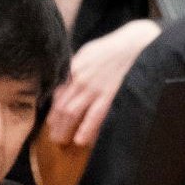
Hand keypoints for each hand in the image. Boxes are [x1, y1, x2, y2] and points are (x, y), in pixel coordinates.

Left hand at [52, 21, 162, 149]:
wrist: (133, 43)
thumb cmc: (112, 48)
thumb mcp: (88, 53)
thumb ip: (76, 68)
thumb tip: (66, 83)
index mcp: (73, 67)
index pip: (57, 93)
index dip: (52, 109)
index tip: (51, 121)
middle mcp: (80, 78)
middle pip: (61, 105)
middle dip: (55, 124)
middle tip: (54, 136)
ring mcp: (94, 88)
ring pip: (72, 113)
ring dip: (64, 129)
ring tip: (62, 141)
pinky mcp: (109, 95)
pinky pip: (94, 116)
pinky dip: (86, 129)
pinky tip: (81, 140)